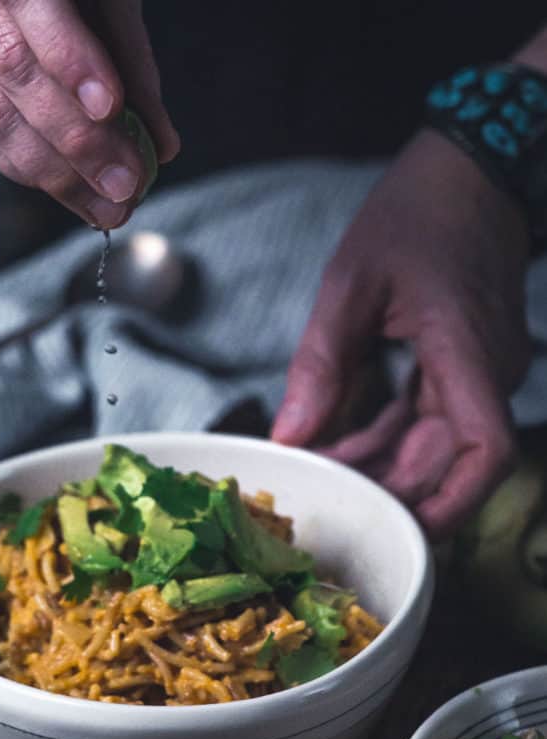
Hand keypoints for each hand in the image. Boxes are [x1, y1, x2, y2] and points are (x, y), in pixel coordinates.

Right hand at [0, 0, 178, 228]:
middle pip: (12, 71)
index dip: (70, 63)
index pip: (32, 10)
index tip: (111, 109)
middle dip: (75, 140)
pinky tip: (66, 190)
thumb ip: (131, 57)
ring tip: (103, 207)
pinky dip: (26, 170)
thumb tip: (160, 143)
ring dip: (53, 174)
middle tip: (123, 185)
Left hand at [272, 130, 531, 538]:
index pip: (487, 450)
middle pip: (446, 462)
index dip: (452, 502)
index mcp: (469, 352)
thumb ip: (321, 366)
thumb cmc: (414, 213)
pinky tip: (335, 443)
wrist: (463, 170)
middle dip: (387, 490)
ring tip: (316, 473)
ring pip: (431, 445)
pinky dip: (382, 436)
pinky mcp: (460, 365)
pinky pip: (424, 418)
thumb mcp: (351, 285)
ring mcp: (476, 370)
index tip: (402, 530)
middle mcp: (484, 372)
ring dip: (377, 466)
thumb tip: (290, 437)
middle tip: (321, 500)